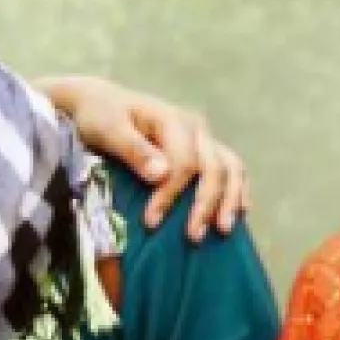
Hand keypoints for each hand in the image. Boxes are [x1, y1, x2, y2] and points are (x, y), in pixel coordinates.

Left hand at [34, 75, 249, 239]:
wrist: (102, 103)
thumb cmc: (101, 116)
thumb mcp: (107, 128)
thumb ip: (133, 149)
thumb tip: (161, 174)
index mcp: (173, 120)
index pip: (185, 162)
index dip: (171, 194)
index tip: (151, 221)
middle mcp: (197, 128)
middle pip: (215, 168)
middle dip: (206, 204)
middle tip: (193, 236)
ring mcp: (205, 139)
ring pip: (232, 168)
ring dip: (230, 200)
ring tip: (223, 229)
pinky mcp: (206, 150)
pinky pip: (233, 170)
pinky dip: (237, 191)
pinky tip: (239, 212)